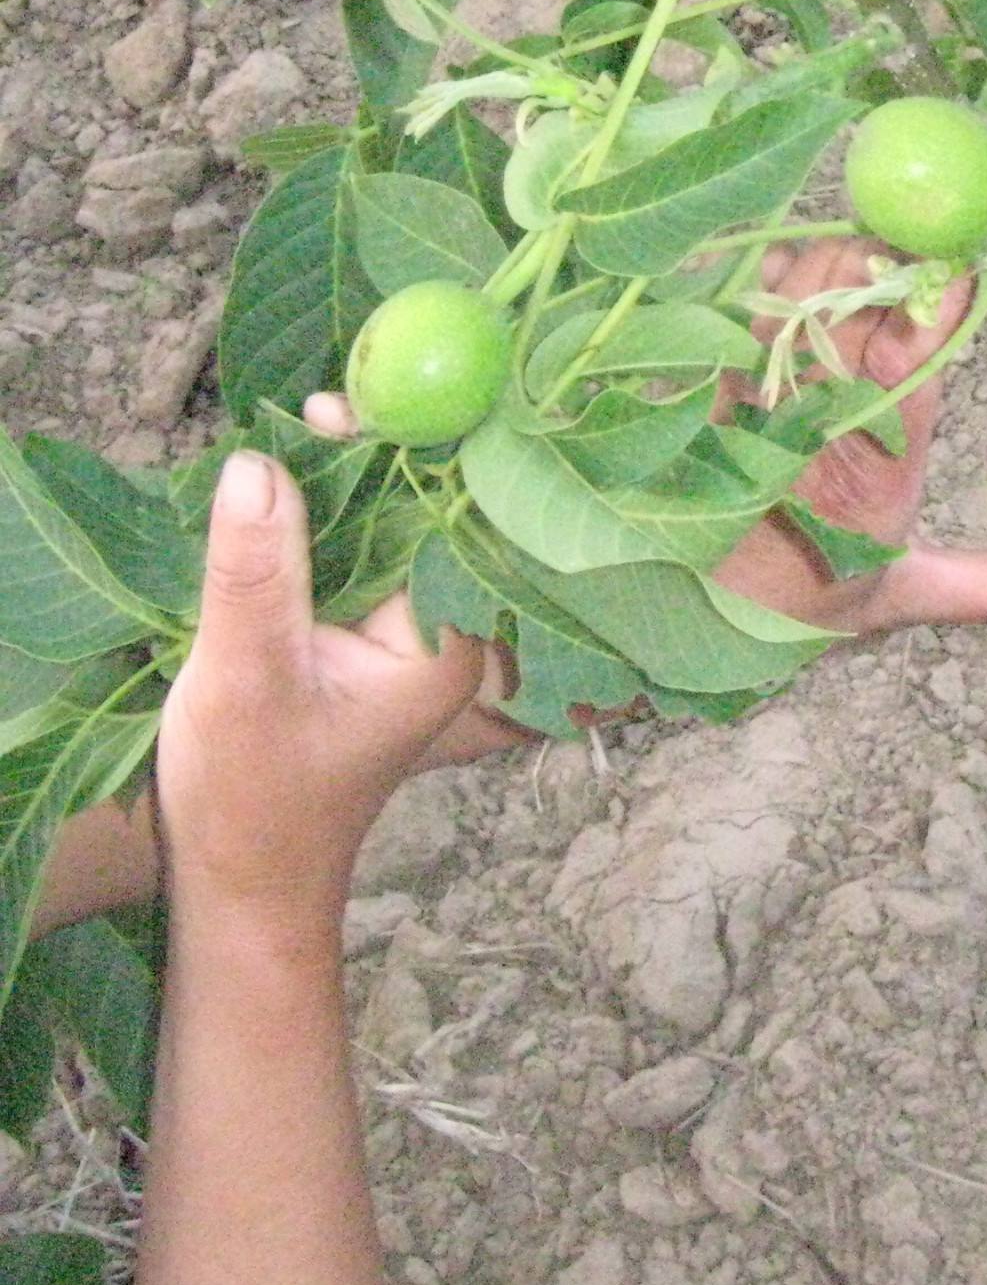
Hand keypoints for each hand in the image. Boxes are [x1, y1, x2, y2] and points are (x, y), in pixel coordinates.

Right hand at [152, 451, 488, 935]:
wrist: (242, 878)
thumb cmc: (254, 799)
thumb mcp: (245, 677)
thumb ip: (257, 573)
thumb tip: (257, 463)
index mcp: (445, 640)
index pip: (446, 514)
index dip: (408, 450)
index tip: (344, 409)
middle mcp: (440, 625)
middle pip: (424, 507)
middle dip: (382, 450)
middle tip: (316, 405)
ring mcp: (402, 626)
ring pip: (387, 521)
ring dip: (348, 477)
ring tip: (303, 423)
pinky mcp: (360, 628)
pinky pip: (356, 548)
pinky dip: (324, 512)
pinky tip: (291, 474)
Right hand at [307, 238, 986, 642]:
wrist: (695, 619)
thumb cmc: (804, 605)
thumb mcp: (895, 597)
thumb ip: (983, 591)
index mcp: (893, 420)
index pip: (928, 339)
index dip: (939, 298)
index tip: (949, 263)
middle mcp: (840, 383)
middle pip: (864, 298)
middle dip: (870, 269)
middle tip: (875, 245)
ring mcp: (776, 372)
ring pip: (801, 294)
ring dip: (809, 277)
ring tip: (809, 275)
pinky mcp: (711, 372)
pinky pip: (732, 312)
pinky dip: (742, 290)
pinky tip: (748, 286)